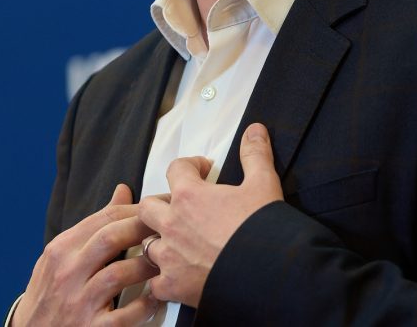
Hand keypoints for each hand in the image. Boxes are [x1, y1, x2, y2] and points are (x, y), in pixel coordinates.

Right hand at [13, 184, 159, 325]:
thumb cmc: (51, 292)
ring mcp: (78, 302)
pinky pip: (125, 315)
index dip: (137, 209)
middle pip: (111, 238)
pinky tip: (155, 298)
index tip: (158, 208)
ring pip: (119, 274)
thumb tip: (123, 192)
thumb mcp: (63, 254)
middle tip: (167, 228)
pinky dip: (145, 305)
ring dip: (147, 266)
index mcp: (62, 250)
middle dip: (144, 229)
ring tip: (164, 263)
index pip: (104, 219)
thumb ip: (94, 225)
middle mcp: (68, 273)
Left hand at [138, 123, 283, 305]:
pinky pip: (155, 283)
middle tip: (183, 209)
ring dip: (159, 241)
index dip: (189, 165)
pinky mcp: (173, 286)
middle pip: (148, 207)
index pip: (175, 169)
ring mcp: (169, 257)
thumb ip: (255, 155)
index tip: (202, 170)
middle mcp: (172, 224)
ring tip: (178, 244)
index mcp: (189, 196)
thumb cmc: (263, 230)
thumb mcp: (264, 185)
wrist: (269, 276)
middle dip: (162, 205)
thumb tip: (255, 130)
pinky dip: (162, 280)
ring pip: (147, 244)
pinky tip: (175, 278)